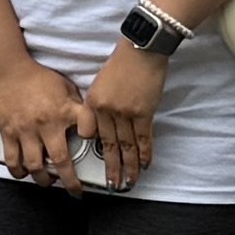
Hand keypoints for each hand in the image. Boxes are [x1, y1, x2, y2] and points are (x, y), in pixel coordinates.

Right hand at [0, 53, 91, 189]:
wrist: (7, 69)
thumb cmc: (37, 77)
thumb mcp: (65, 87)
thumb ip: (76, 106)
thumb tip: (87, 123)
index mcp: (63, 111)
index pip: (87, 126)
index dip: (93, 138)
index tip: (94, 145)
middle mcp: (46, 124)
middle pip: (61, 161)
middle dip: (70, 181)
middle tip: (75, 190)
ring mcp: (26, 131)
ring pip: (35, 166)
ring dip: (44, 180)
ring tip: (49, 182)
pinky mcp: (8, 133)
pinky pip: (12, 160)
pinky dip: (18, 171)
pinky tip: (24, 173)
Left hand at [79, 33, 165, 190]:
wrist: (142, 49)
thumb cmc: (121, 64)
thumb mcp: (100, 83)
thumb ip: (99, 105)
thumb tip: (102, 126)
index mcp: (92, 103)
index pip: (88, 134)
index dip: (93, 148)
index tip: (94, 162)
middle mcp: (106, 111)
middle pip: (107, 146)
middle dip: (110, 168)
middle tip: (111, 185)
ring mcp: (125, 113)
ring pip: (126, 147)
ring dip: (129, 167)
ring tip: (128, 182)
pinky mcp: (143, 113)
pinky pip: (143, 139)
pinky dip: (145, 154)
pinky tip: (145, 165)